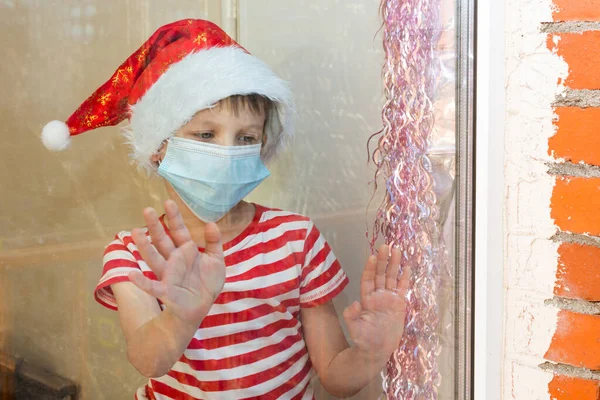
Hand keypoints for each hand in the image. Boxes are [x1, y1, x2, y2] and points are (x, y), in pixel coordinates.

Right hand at [128, 200, 225, 325]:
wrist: (202, 306)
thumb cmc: (206, 283)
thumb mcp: (216, 260)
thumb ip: (214, 242)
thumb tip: (211, 223)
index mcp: (186, 251)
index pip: (178, 230)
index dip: (174, 217)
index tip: (168, 201)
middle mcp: (174, 259)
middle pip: (163, 240)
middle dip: (155, 226)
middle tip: (146, 209)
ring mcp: (168, 274)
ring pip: (154, 258)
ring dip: (144, 246)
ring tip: (135, 232)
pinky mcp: (166, 291)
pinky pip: (152, 286)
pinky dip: (142, 281)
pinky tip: (132, 274)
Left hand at [342, 244, 410, 363]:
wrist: (375, 351)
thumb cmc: (363, 340)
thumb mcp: (355, 329)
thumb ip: (353, 317)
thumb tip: (354, 305)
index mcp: (366, 299)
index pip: (368, 279)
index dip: (370, 268)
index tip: (372, 256)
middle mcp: (377, 296)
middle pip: (380, 274)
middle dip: (382, 261)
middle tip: (385, 246)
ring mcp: (389, 299)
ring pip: (392, 278)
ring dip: (394, 265)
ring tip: (397, 250)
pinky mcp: (399, 306)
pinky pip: (402, 290)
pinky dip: (405, 279)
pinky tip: (407, 268)